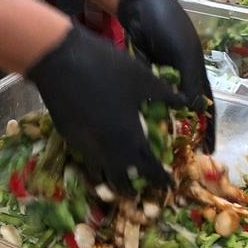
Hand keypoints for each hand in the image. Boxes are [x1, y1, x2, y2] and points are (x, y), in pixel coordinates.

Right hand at [26, 25, 184, 194]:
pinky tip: (100, 155)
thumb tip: (186, 102)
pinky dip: (96, 164)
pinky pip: (86, 160)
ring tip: (120, 178)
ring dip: (112, 179)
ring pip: (100, 174)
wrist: (61, 60)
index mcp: (130, 136)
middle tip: (143, 187)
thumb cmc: (106, 67)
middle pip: (123, 180)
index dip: (160, 179)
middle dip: (135, 187)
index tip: (168, 184)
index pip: (149, 168)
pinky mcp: (68, 137)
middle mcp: (107, 148)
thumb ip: (166, 94)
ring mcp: (85, 145)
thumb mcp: (143, 78)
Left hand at [117, 0, 215, 152]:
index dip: (209, 128)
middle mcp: (181, 77)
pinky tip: (142, 127)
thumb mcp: (183, 53)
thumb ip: (190, 80)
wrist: (141, 5)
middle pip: (185, 110)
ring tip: (160, 147)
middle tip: (181, 154)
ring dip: (163, 124)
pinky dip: (146, 111)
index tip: (209, 150)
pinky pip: (147, 98)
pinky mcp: (143, 73)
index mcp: (196, 72)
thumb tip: (197, 110)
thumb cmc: (168, 26)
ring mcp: (162, 76)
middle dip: (185, 131)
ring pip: (165, 106)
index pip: (206, 105)